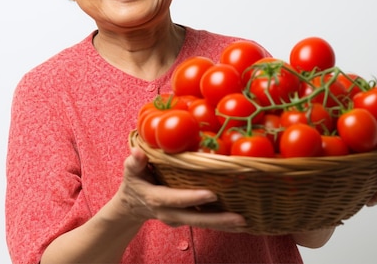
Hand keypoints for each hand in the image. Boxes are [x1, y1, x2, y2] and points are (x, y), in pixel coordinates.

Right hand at [112, 147, 247, 231]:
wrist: (134, 205)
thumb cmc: (134, 182)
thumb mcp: (131, 170)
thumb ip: (135, 162)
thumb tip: (138, 152)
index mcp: (157, 199)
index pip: (175, 199)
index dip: (192, 197)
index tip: (211, 194)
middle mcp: (170, 213)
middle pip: (196, 218)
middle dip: (218, 219)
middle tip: (239, 218)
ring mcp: (180, 218)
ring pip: (203, 223)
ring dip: (224, 224)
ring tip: (244, 222)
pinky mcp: (188, 219)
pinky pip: (205, 222)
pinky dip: (222, 223)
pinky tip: (240, 222)